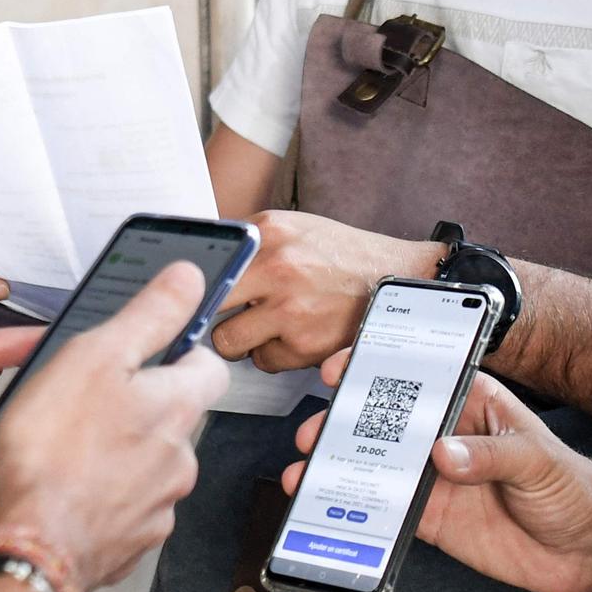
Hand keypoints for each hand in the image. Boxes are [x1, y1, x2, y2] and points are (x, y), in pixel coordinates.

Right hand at [0, 262, 229, 591]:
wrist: (32, 550)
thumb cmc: (53, 455)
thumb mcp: (95, 358)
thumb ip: (148, 316)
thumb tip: (188, 278)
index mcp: (178, 406)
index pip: (210, 366)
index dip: (182, 353)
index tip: (152, 351)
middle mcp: (182, 456)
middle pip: (177, 418)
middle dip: (143, 408)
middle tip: (92, 404)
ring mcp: (160, 503)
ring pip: (152, 465)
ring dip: (123, 455)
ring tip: (71, 451)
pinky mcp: (134, 540)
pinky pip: (129, 508)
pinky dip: (106, 498)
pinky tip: (70, 491)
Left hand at [210, 211, 441, 372]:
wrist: (398, 276)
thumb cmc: (342, 255)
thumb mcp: (292, 229)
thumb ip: (249, 243)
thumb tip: (196, 267)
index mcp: (268, 231)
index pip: (207, 262)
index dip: (197, 282)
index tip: (193, 292)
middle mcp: (276, 267)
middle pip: (208, 304)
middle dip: (215, 312)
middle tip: (231, 312)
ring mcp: (290, 308)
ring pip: (227, 341)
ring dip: (243, 338)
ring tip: (270, 323)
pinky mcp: (304, 344)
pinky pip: (263, 361)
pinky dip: (276, 354)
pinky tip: (297, 334)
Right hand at [282, 357, 591, 591]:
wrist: (585, 550)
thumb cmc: (572, 489)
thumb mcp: (538, 460)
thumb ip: (490, 455)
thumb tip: (441, 454)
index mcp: (475, 404)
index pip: (422, 376)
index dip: (380, 367)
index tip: (343, 367)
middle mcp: (449, 435)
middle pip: (387, 420)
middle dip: (345, 420)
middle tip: (316, 429)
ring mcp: (436, 477)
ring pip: (376, 464)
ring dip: (339, 463)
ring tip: (306, 468)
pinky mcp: (431, 518)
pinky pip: (384, 511)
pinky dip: (353, 510)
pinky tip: (325, 508)